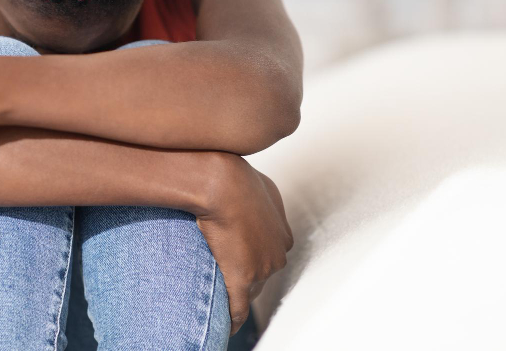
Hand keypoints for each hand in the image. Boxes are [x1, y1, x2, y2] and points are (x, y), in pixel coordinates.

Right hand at [195, 153, 292, 334]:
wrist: (222, 183)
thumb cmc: (235, 177)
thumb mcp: (261, 185)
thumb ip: (264, 200)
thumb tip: (256, 200)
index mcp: (282, 233)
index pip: (270, 256)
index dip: (254, 260)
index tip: (241, 262)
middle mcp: (277, 253)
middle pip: (263, 275)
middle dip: (248, 279)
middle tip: (228, 280)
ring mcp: (262, 267)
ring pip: (251, 291)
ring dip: (238, 297)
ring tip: (224, 302)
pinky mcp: (243, 278)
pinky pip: (238, 306)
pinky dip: (233, 319)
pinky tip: (227, 328)